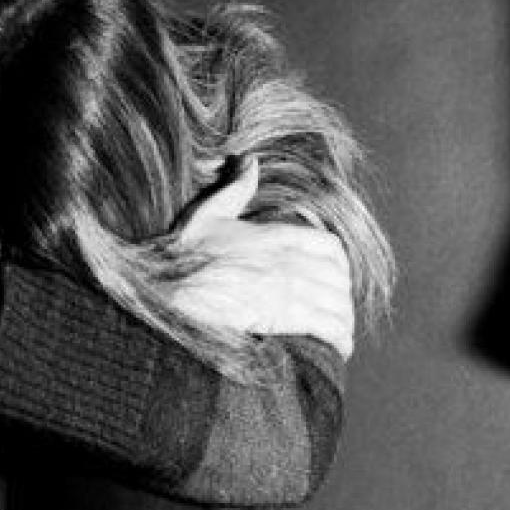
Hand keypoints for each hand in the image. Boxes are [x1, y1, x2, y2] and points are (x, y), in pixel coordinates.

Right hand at [169, 158, 354, 359]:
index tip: (337, 277)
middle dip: (343, 296)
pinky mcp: (283, 316)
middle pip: (338, 277)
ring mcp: (287, 288)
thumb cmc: (181, 256)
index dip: (340, 264)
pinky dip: (339, 338)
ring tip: (341, 333)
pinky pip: (327, 326)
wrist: (166, 290)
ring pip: (336, 302)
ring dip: (343, 320)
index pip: (329, 246)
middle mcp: (288, 260)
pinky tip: (340, 349)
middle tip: (338, 310)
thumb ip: (235, 189)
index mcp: (275, 236)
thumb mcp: (208, 214)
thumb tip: (250, 160)